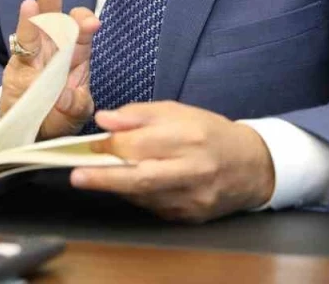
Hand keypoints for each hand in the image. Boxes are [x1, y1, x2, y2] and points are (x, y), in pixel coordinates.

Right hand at [0, 0, 100, 139]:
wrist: (30, 130)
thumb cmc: (57, 117)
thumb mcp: (72, 117)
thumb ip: (74, 106)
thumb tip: (65, 96)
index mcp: (76, 58)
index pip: (82, 34)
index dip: (85, 24)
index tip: (92, 22)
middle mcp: (56, 49)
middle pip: (59, 16)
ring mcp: (36, 54)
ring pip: (40, 20)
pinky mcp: (18, 63)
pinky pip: (22, 42)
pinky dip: (26, 25)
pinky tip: (28, 7)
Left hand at [70, 101, 274, 222]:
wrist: (251, 166)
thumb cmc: (210, 133)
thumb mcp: (177, 112)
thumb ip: (138, 115)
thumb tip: (104, 119)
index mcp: (189, 137)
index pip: (141, 144)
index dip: (111, 145)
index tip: (91, 145)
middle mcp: (193, 170)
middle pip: (140, 178)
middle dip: (104, 178)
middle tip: (77, 176)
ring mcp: (193, 198)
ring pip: (143, 195)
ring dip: (118, 186)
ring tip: (102, 174)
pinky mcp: (191, 217)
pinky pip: (154, 206)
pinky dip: (138, 195)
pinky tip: (134, 183)